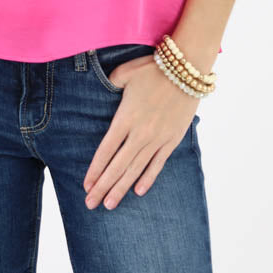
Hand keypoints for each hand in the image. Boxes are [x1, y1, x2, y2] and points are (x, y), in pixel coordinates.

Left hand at [83, 55, 198, 209]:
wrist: (186, 70)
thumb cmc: (153, 68)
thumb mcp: (125, 72)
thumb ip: (111, 82)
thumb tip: (106, 86)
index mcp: (125, 118)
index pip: (105, 150)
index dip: (95, 169)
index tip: (86, 185)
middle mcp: (139, 133)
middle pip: (117, 166)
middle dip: (103, 187)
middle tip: (90, 204)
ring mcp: (157, 139)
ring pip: (135, 169)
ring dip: (121, 188)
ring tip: (109, 204)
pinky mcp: (172, 139)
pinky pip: (157, 164)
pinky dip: (148, 178)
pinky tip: (138, 191)